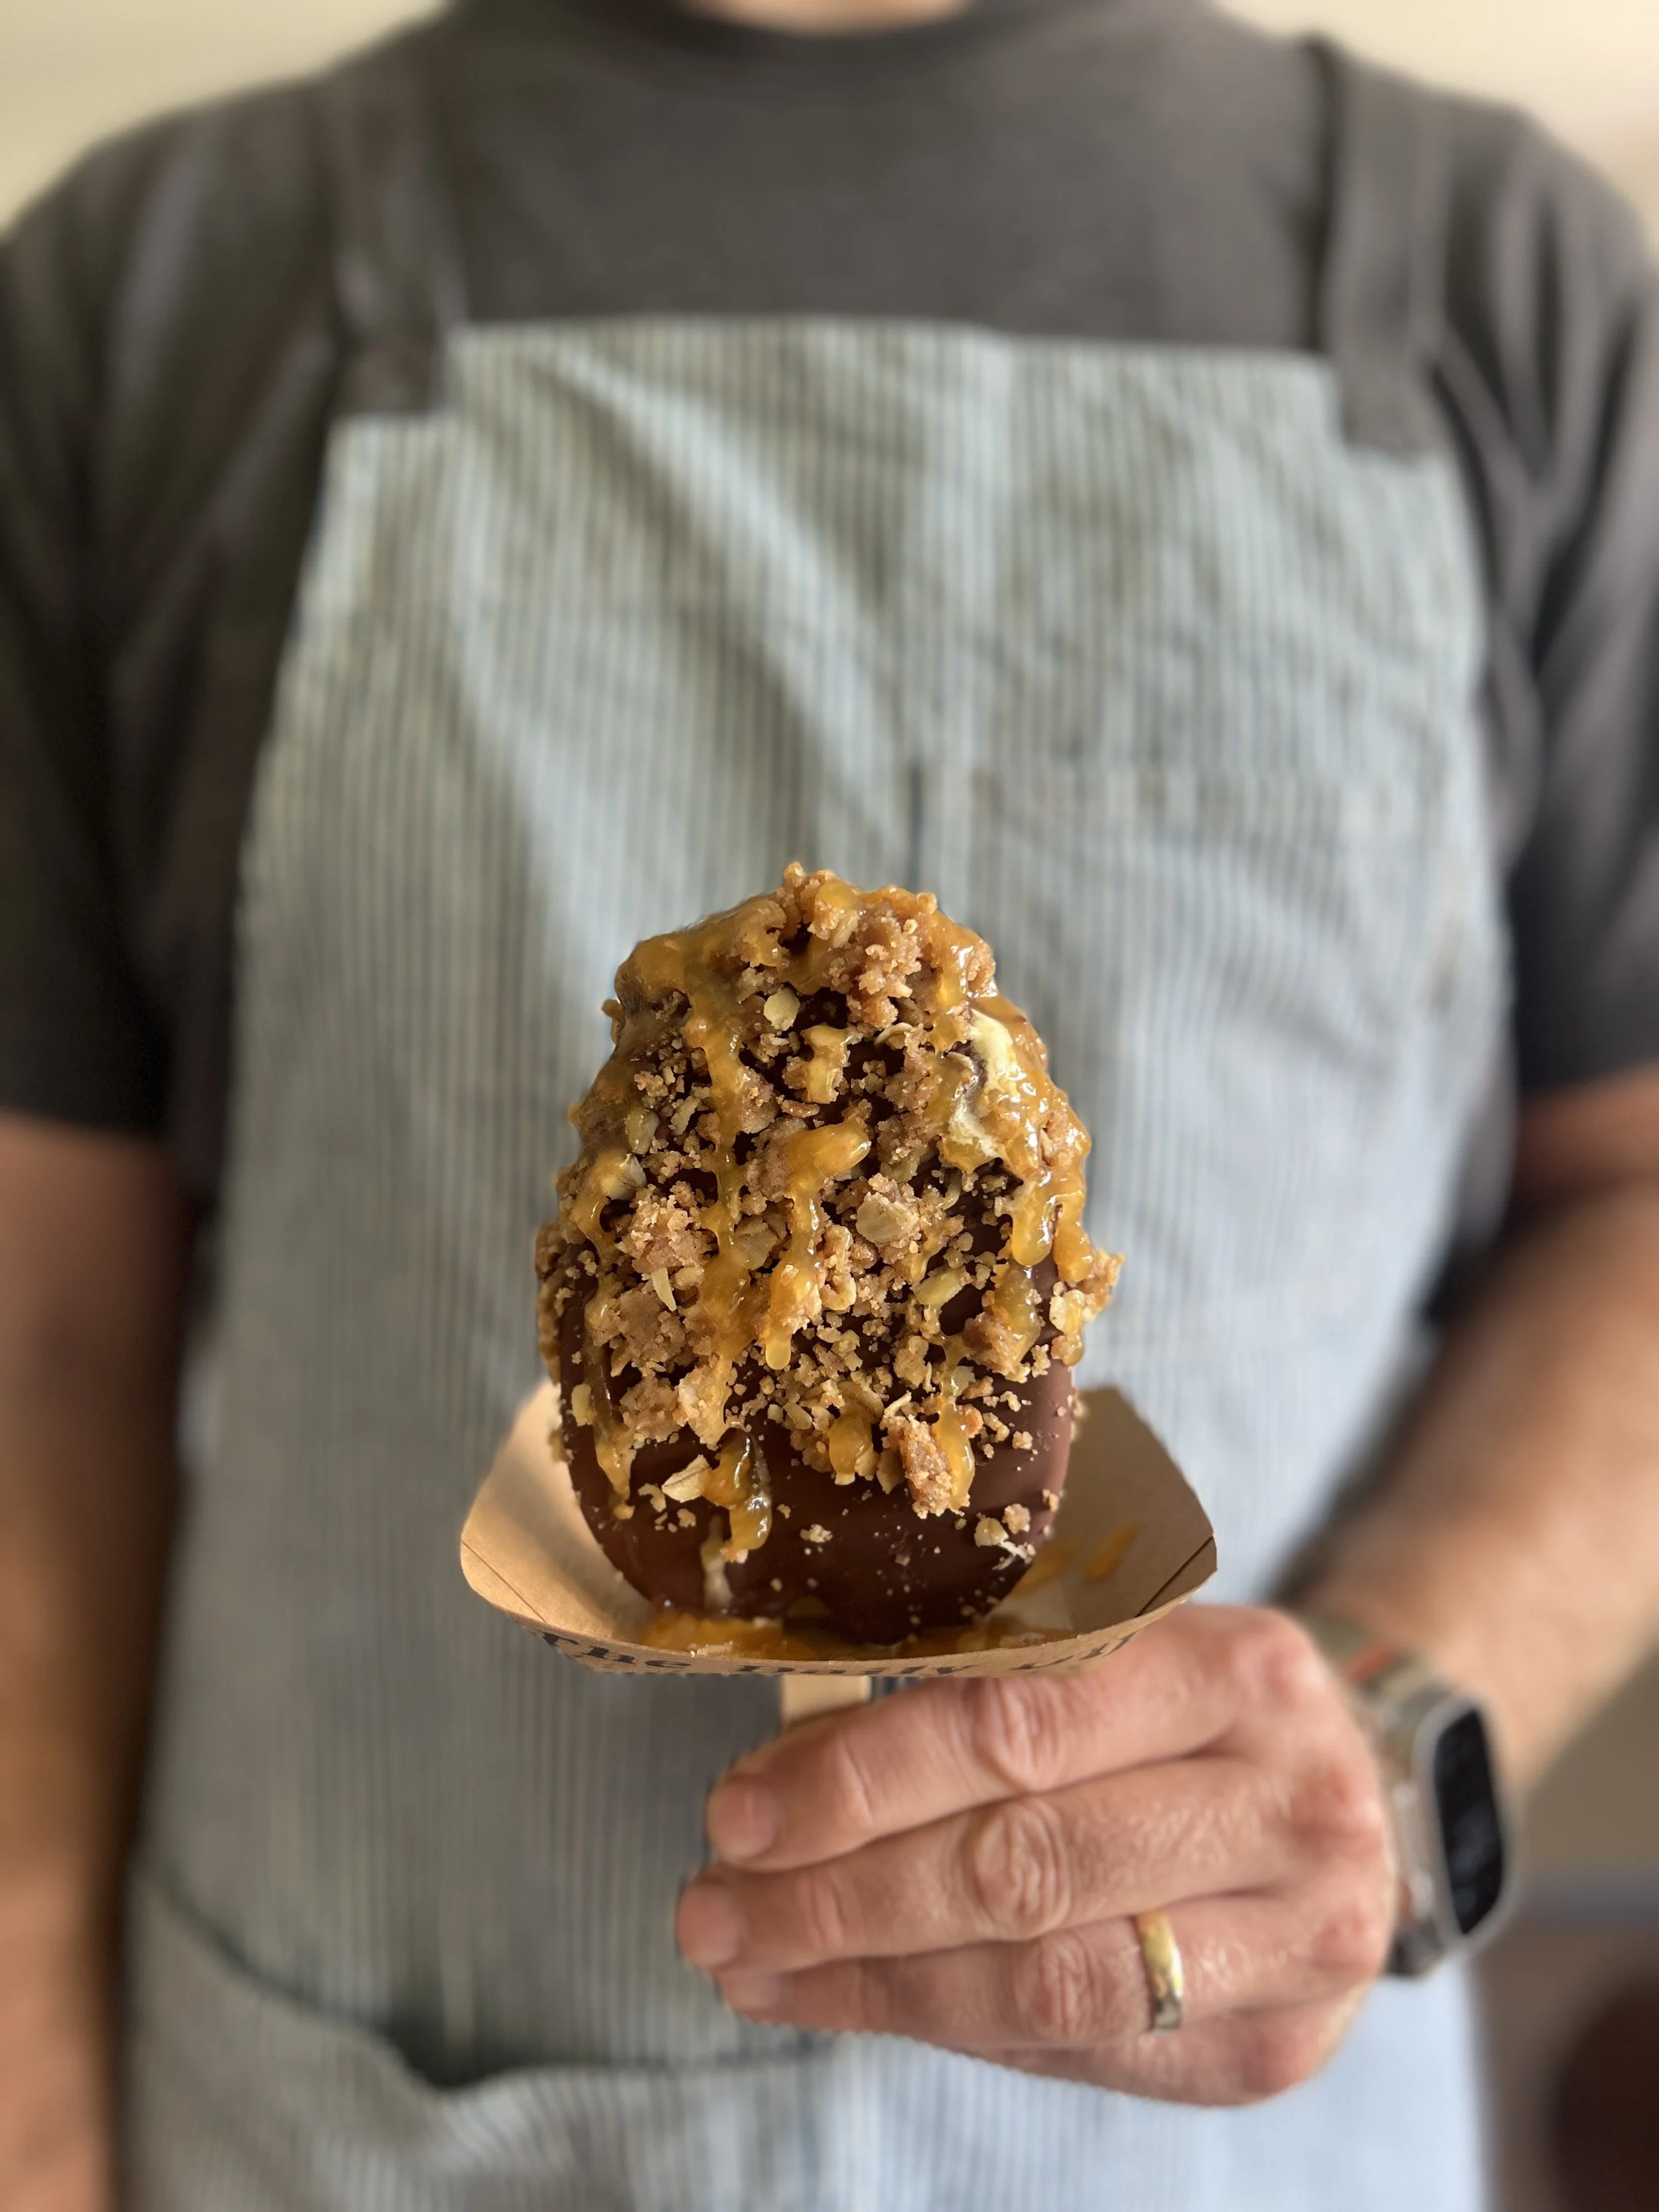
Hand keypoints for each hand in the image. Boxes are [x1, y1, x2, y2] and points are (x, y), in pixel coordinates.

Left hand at [676, 1606, 1396, 2104]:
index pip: (1020, 1723)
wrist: (1351, 1796)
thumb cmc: (1183, 1711)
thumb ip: (976, 1699)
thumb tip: (782, 1781)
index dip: (864, 1776)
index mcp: (1236, 1666)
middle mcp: (1289, 1799)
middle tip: (713, 1905)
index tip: (739, 1810)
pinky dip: (946, 2027)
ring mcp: (1302, 1937)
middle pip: (1024, 1863)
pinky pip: (1078, 2052)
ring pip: (1045, 1978)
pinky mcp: (1272, 2046)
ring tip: (751, 1964)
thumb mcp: (1111, 1654)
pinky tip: (851, 2000)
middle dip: (841, 1894)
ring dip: (871, 1978)